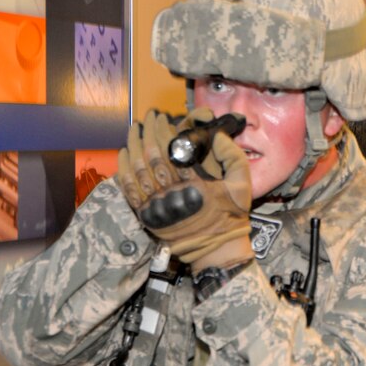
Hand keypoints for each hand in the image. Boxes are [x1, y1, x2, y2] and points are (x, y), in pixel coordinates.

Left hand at [117, 109, 252, 271]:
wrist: (216, 248)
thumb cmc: (231, 215)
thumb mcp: (243, 183)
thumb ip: (232, 155)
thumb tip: (216, 135)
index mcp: (196, 185)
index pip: (173, 150)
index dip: (165, 130)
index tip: (163, 117)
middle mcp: (174, 195)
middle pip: (153, 156)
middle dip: (147, 132)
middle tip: (147, 118)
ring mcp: (158, 207)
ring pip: (137, 170)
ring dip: (133, 145)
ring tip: (133, 129)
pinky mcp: (148, 216)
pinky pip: (129, 189)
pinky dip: (123, 169)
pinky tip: (124, 153)